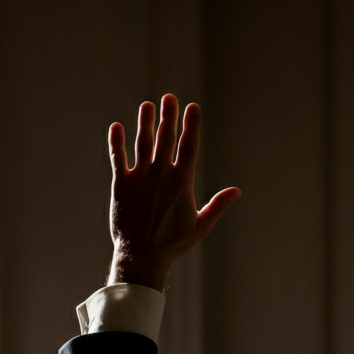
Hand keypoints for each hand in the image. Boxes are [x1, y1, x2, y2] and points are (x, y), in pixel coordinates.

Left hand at [106, 95, 240, 290]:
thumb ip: (218, 206)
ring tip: (147, 105)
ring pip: (143, 143)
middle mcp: (160, 176)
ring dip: (145, 123)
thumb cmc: (172, 244)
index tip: (194, 107)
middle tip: (169, 97)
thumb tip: (237, 191)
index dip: (192, 125)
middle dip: (168, 116)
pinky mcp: (121, 185)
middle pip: (166, 138)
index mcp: (182, 183)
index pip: (189, 147)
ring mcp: (140, 178)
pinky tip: (116, 126)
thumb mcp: (201, 226)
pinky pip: (118, 158)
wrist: (141, 256)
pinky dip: (117, 142)